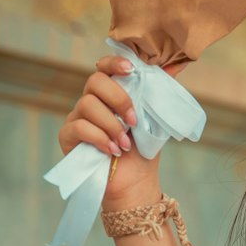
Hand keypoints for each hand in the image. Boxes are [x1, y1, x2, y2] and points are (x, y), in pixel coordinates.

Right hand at [57, 52, 187, 205]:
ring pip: (87, 104)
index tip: (131, 69)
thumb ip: (160, 92)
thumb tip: (177, 65)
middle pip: (94, 81)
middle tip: (134, 121)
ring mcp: (77, 117)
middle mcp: (91, 101)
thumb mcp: (156, 119)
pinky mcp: (68, 136)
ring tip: (125, 144)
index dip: (114, 62)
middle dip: (119, 99)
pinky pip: (79, 127)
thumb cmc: (143, 150)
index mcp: (111, 94)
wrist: (134, 183)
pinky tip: (113, 150)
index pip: (104, 67)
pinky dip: (100, 138)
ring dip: (112, 124)